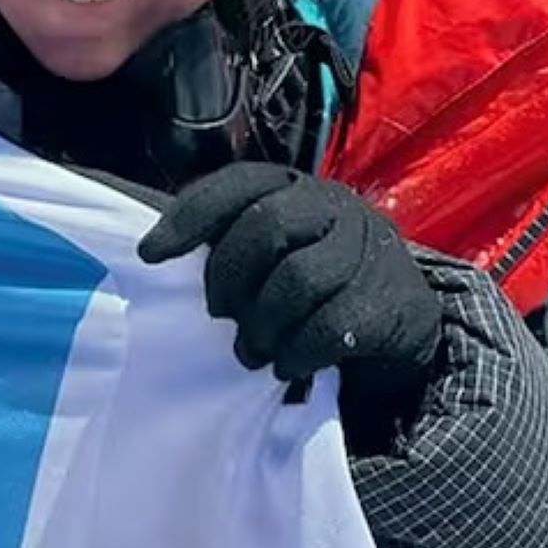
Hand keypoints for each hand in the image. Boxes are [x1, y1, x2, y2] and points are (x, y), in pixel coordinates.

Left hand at [138, 163, 440, 401]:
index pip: (236, 185)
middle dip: (229, 278)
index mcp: (293, 187)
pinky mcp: (389, 300)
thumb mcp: (271, 252)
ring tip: (250, 350)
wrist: (398, 321)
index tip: (149, 255)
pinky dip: (296, 352)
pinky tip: (287, 363)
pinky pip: (329, 327)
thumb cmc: (312, 283)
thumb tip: (151, 252)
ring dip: (262, 324)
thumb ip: (225, 241)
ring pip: (298, 279)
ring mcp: (368, 249)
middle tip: (219, 314)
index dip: (189, 217)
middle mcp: (333, 205)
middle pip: (267, 226)